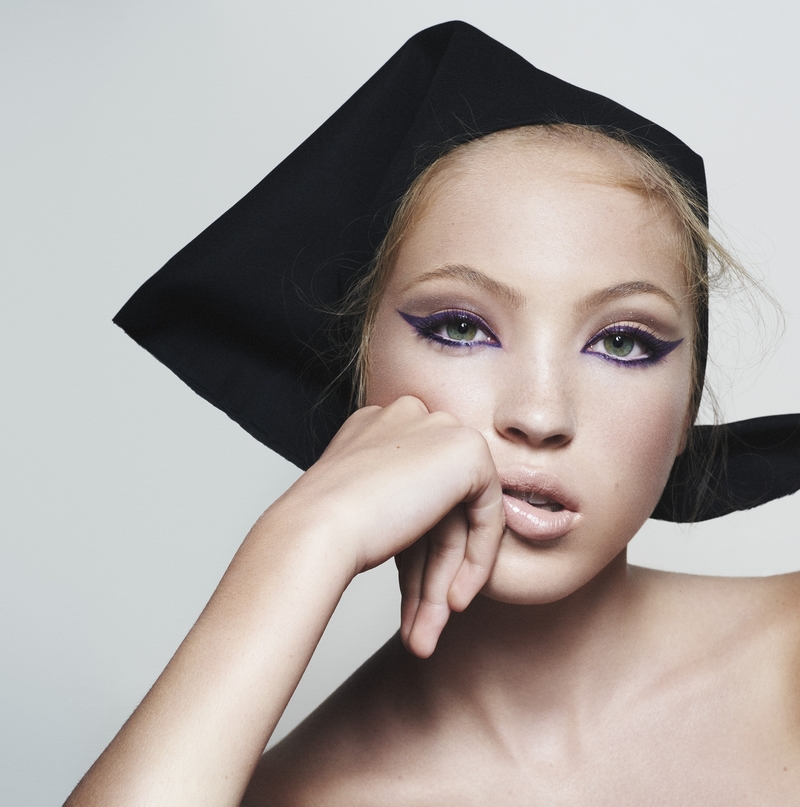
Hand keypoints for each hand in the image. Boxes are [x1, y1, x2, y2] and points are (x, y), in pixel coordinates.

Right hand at [286, 396, 504, 656]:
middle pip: (436, 509)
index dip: (413, 554)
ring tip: (424, 636)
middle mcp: (408, 417)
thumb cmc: (321, 532)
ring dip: (441, 583)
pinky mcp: (467, 449)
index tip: (406, 597)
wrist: (315, 531)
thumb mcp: (362, 512)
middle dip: (429, 575)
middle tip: (418, 629)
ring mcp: (438, 427)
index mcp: (377, 425)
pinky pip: (488, 512)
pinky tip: (453, 602)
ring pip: (456, 520)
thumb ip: (397, 508)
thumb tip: (429, 540)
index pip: (411, 493)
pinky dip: (477, 560)